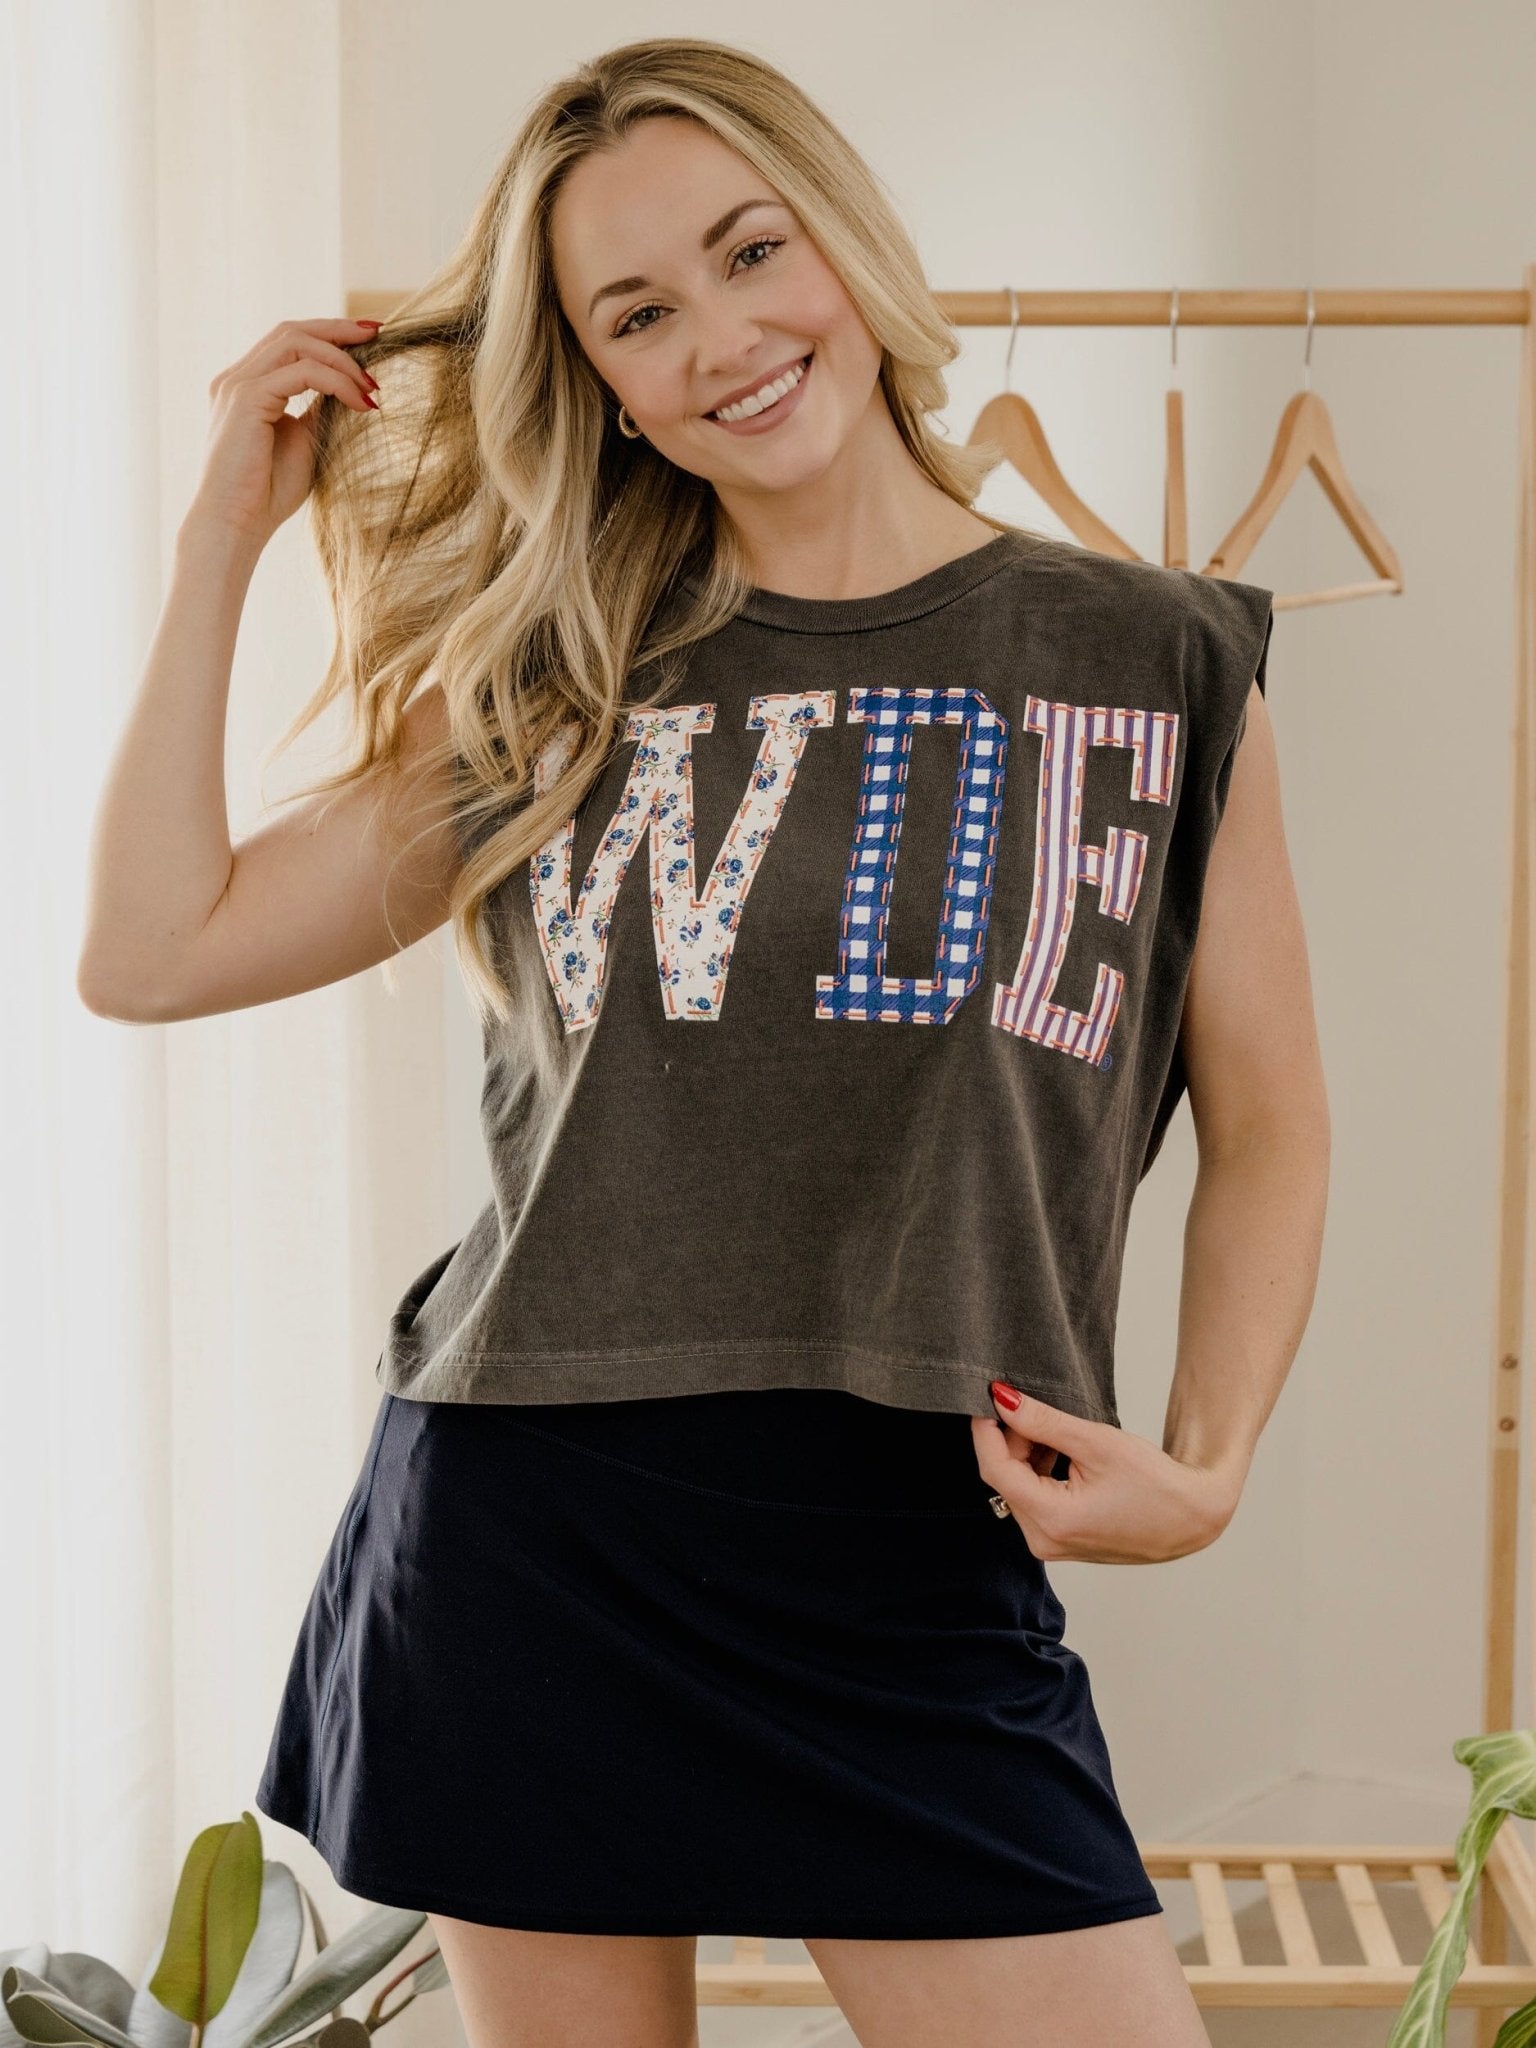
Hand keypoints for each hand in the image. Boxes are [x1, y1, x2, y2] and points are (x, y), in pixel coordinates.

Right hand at [184, 317, 382, 552]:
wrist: (237, 524)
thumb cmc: (267, 492)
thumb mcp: (303, 440)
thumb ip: (318, 409)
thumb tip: (350, 388)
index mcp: (247, 386)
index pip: (288, 341)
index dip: (329, 333)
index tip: (370, 337)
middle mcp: (237, 378)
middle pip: (291, 331)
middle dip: (338, 330)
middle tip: (378, 336)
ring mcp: (238, 385)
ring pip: (296, 343)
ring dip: (341, 360)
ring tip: (372, 387)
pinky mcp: (246, 399)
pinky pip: (301, 373)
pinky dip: (336, 382)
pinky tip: (360, 404)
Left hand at [970, 1384, 1238, 1563]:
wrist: (1193, 1518)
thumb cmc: (1155, 1482)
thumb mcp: (1095, 1442)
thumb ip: (1043, 1421)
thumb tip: (1002, 1398)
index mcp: (1053, 1519)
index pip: (995, 1468)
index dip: (986, 1429)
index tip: (987, 1397)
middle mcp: (1044, 1541)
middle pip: (1004, 1479)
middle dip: (1011, 1440)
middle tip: (1031, 1407)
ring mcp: (1052, 1546)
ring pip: (1017, 1489)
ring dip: (1025, 1456)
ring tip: (1054, 1430)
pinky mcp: (1060, 1544)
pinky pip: (1033, 1503)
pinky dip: (1038, 1474)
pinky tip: (1060, 1454)